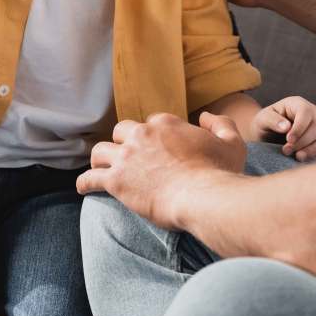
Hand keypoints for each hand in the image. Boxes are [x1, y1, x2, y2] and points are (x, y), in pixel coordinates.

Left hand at [76, 112, 246, 228]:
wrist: (205, 198)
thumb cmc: (220, 172)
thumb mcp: (231, 142)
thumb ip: (220, 123)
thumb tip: (205, 117)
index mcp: (165, 123)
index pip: (151, 123)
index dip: (153, 137)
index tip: (157, 151)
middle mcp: (142, 135)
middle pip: (122, 132)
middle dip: (124, 143)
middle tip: (128, 158)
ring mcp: (127, 157)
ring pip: (101, 151)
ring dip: (101, 159)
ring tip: (101, 168)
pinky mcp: (116, 181)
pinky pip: (90, 178)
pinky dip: (85, 182)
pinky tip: (84, 188)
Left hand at [251, 96, 315, 160]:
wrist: (267, 137)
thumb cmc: (264, 126)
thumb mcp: (262, 120)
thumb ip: (272, 120)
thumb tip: (286, 127)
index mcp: (298, 104)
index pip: (306, 112)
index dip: (299, 128)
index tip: (288, 141)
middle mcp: (313, 113)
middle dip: (303, 142)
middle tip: (286, 151)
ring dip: (315, 150)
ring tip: (298, 157)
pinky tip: (310, 158)